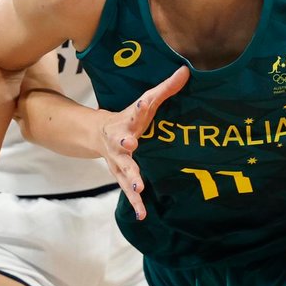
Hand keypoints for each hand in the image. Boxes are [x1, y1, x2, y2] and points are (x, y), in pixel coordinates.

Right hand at [96, 66, 189, 220]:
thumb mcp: (146, 103)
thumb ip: (166, 89)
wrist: (98, 134)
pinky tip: (142, 215)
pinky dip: (135, 203)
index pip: (135, 111)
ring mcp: (118, 160)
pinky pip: (128, 191)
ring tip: (140, 189)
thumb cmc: (130, 117)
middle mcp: (119, 141)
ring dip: (131, 180)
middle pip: (122, 143)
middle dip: (126, 145)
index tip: (143, 105)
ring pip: (124, 171)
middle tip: (131, 145)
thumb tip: (186, 70)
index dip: (140, 108)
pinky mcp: (121, 175)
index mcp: (127, 121)